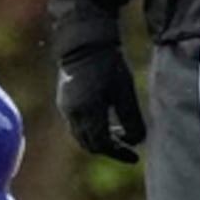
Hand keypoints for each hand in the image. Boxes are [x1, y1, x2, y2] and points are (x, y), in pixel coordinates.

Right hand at [56, 46, 145, 161]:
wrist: (84, 43)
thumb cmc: (109, 65)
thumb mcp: (125, 92)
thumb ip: (132, 120)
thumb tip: (136, 142)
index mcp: (88, 112)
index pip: (103, 144)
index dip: (120, 153)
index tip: (136, 157)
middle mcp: (73, 114)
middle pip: (91, 145)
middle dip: (110, 150)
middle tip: (128, 150)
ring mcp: (66, 109)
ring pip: (82, 137)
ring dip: (100, 141)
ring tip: (119, 137)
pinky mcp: (64, 102)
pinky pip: (77, 126)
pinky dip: (91, 131)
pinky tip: (106, 122)